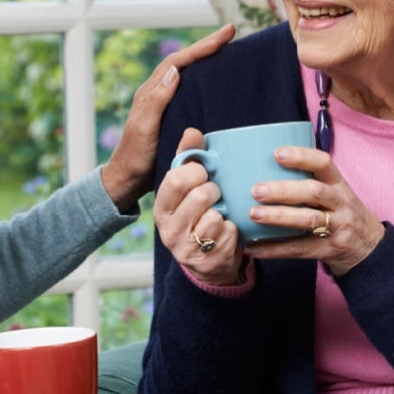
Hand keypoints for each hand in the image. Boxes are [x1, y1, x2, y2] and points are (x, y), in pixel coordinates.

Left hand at [100, 24, 235, 211]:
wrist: (128, 179)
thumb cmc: (135, 156)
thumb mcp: (144, 128)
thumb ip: (157, 100)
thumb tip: (175, 70)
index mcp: (151, 91)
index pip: (178, 61)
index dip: (202, 46)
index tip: (225, 35)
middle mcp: (157, 92)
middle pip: (184, 61)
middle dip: (206, 45)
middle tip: (230, 33)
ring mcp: (163, 103)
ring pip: (187, 73)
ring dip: (204, 59)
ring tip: (226, 48)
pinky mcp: (170, 115)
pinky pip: (189, 90)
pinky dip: (203, 79)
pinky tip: (216, 81)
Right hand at [152, 129, 246, 285]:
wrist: (206, 262)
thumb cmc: (196, 214)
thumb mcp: (186, 189)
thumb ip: (187, 158)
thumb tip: (192, 131)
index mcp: (160, 209)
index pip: (176, 179)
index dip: (196, 172)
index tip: (203, 174)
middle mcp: (169, 231)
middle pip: (200, 196)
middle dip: (214, 190)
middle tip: (214, 194)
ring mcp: (187, 249)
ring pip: (215, 216)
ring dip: (223, 212)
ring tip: (219, 214)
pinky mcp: (208, 261)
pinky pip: (229, 233)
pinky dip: (233, 229)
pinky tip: (225, 232)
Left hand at [241, 144, 386, 275]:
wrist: (370, 248)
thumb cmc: (341, 213)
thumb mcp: (335, 193)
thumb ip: (308, 181)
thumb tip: (260, 168)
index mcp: (338, 184)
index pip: (324, 163)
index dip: (302, 156)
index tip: (277, 153)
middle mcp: (341, 203)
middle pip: (314, 192)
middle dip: (283, 190)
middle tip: (256, 190)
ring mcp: (338, 227)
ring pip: (308, 219)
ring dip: (278, 217)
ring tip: (253, 215)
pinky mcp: (329, 250)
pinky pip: (299, 249)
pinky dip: (274, 249)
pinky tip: (253, 248)